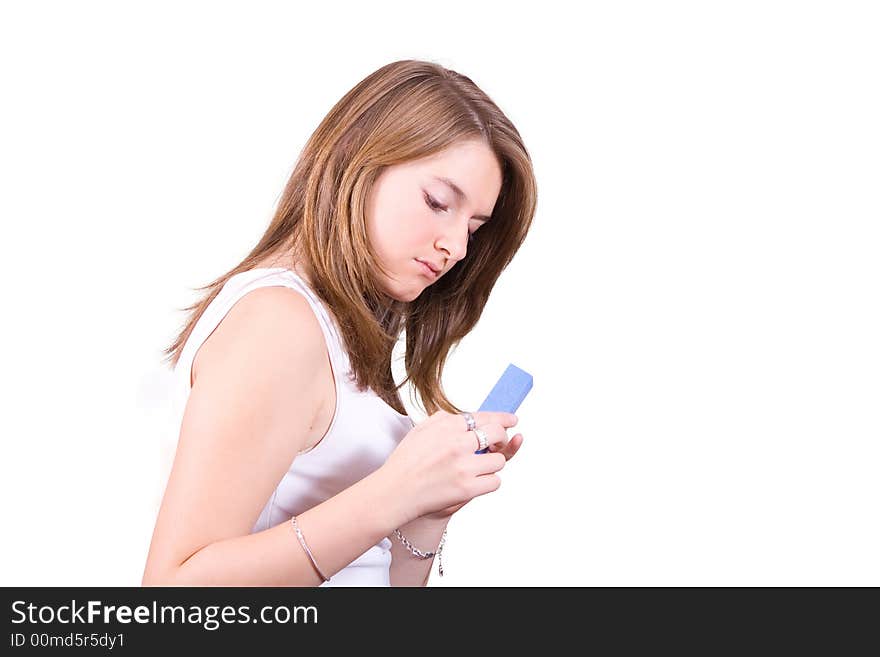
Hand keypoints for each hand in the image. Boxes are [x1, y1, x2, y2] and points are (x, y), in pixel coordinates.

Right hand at [380, 410, 520, 523]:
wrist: (394, 492)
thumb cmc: (405, 463)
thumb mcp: (421, 430)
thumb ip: (444, 420)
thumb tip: (467, 418)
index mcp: (447, 426)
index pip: (483, 417)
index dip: (502, 418)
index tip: (512, 420)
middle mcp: (457, 442)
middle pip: (497, 433)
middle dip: (502, 440)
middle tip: (496, 446)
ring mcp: (463, 466)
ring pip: (499, 460)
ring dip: (491, 465)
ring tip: (475, 469)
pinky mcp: (467, 488)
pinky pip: (495, 481)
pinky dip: (487, 482)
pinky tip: (473, 482)